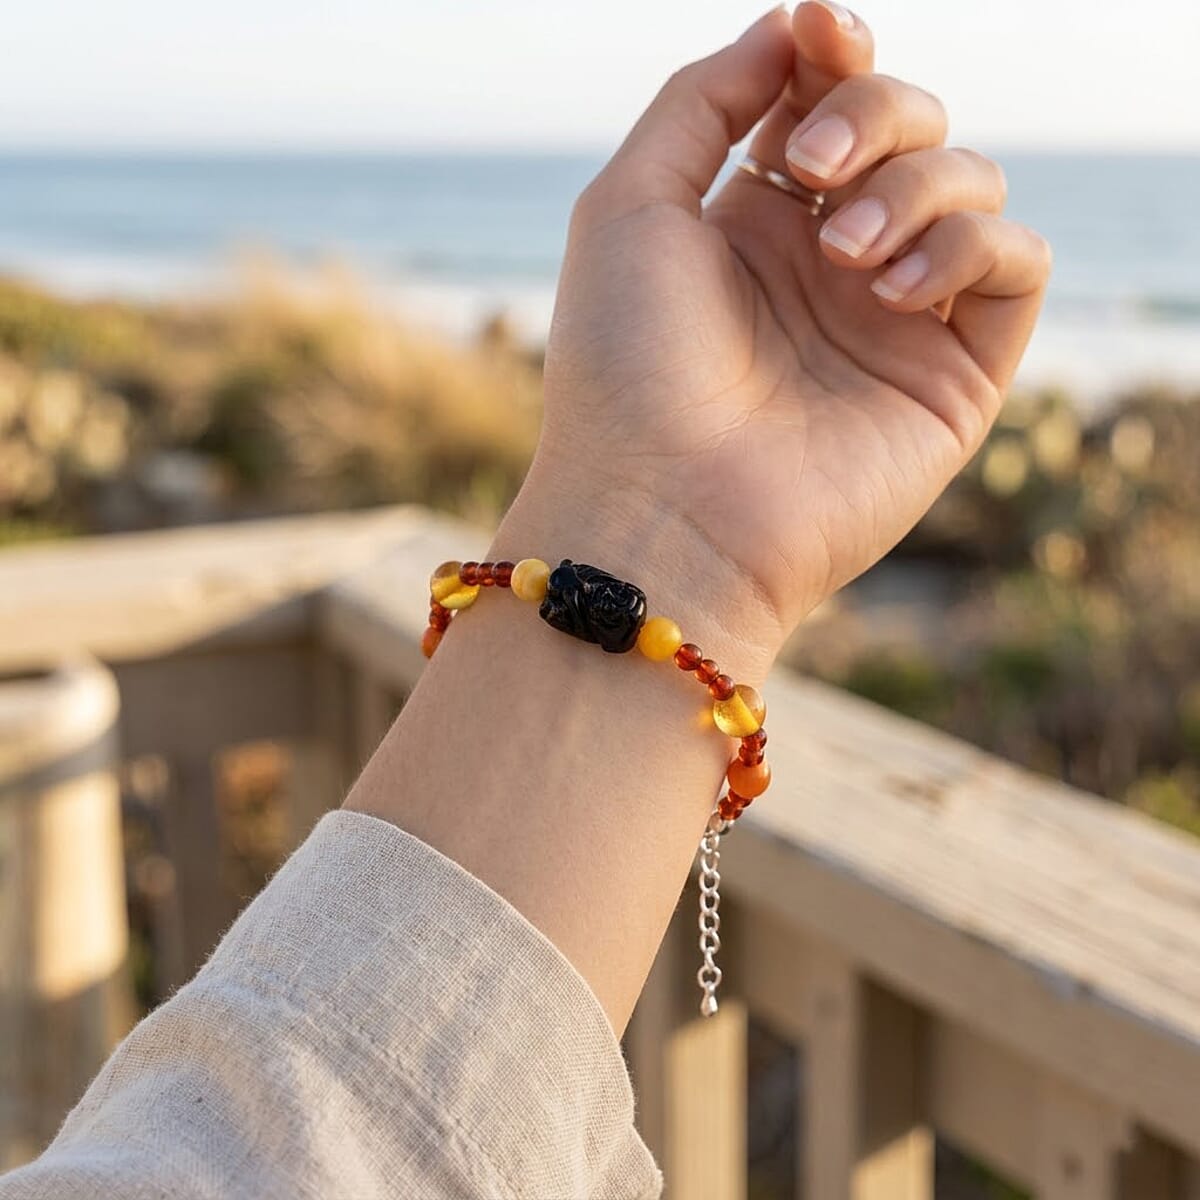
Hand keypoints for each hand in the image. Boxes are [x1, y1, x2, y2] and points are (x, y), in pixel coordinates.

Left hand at [523, 2, 1050, 661]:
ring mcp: (894, 322)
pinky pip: (1016, 266)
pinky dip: (972, 246)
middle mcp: (830, 267)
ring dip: (918, 186)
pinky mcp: (953, 378)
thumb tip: (793, 27)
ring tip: (846, 255)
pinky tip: (893, 288)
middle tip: (817, 170)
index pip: (828, 104)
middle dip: (874, 114)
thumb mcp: (629, 204)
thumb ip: (704, 99)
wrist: (661, 511)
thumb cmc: (626, 366)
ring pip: (972, 184)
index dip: (836, 54)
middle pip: (909, 126)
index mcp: (754, 225)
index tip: (821, 33)